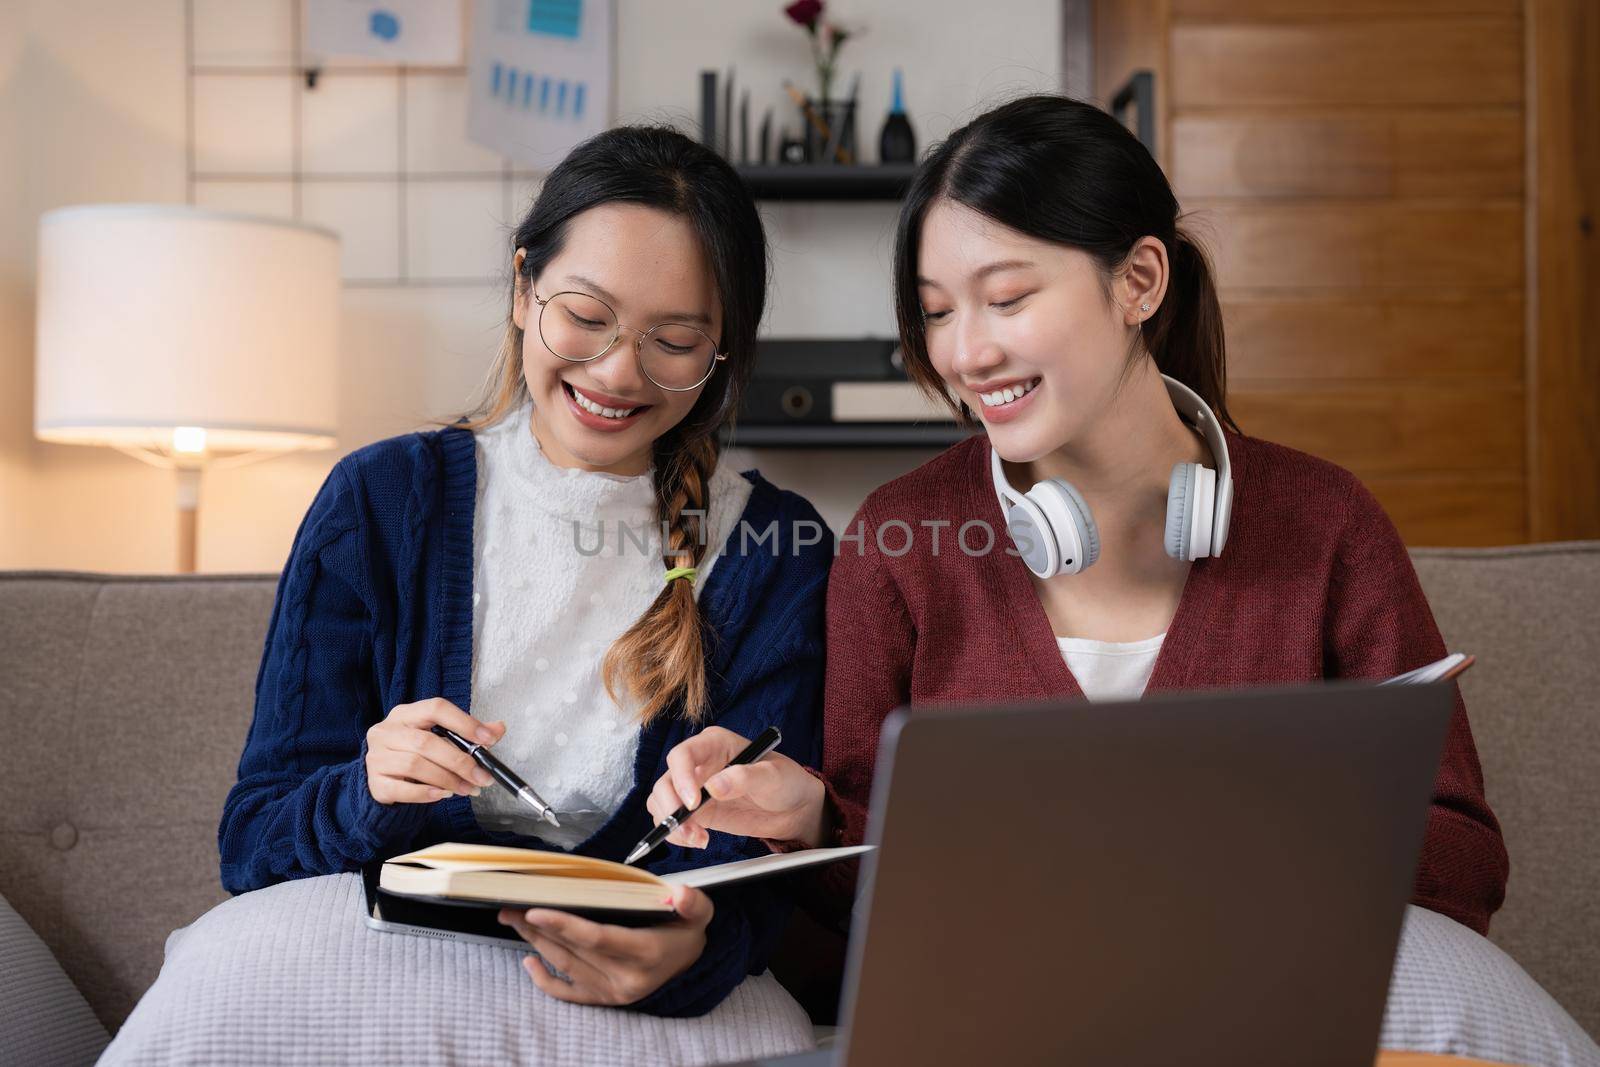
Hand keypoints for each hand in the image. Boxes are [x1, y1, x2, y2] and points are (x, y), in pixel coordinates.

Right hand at [364, 697, 503, 804]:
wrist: (385, 777)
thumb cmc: (416, 754)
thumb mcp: (440, 738)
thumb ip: (469, 734)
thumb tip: (498, 729)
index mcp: (405, 714)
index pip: (436, 708)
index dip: (464, 723)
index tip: (488, 740)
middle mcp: (386, 731)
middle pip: (426, 742)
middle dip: (459, 761)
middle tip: (481, 777)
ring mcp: (376, 757)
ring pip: (415, 765)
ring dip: (447, 779)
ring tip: (467, 788)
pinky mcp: (375, 783)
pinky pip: (402, 789)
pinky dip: (427, 793)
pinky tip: (443, 794)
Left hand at [497, 885, 711, 1005]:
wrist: (690, 966)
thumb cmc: (686, 932)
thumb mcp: (699, 913)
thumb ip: (692, 902)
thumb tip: (679, 893)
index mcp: (645, 952)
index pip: (596, 938)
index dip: (563, 924)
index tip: (536, 910)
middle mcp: (626, 977)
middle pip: (572, 950)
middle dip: (538, 926)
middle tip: (511, 905)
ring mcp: (612, 991)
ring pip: (565, 966)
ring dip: (536, 943)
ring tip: (515, 920)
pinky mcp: (603, 998)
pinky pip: (567, 994)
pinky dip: (544, 981)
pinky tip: (528, 962)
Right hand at [648, 726, 826, 849]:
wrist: (792, 808)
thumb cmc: (785, 782)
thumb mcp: (772, 776)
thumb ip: (745, 778)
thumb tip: (714, 786)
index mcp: (714, 744)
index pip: (683, 755)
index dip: (681, 778)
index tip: (693, 803)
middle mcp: (698, 764)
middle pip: (665, 781)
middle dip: (670, 807)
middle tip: (689, 828)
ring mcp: (694, 788)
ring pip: (661, 802)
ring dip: (671, 824)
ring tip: (697, 838)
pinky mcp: (696, 811)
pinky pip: (672, 821)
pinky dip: (677, 834)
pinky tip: (700, 840)